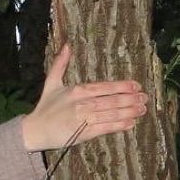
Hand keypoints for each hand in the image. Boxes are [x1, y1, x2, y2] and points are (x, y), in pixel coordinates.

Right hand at [19, 44, 147, 151]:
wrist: (34, 131)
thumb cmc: (45, 108)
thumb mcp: (51, 83)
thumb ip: (60, 64)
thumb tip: (66, 45)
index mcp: (77, 90)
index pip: (104, 87)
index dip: (122, 86)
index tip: (136, 86)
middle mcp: (81, 104)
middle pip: (111, 100)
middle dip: (130, 99)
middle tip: (145, 98)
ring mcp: (83, 119)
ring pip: (110, 114)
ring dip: (128, 111)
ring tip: (142, 109)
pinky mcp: (82, 133)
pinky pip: (104, 128)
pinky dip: (118, 125)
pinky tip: (130, 123)